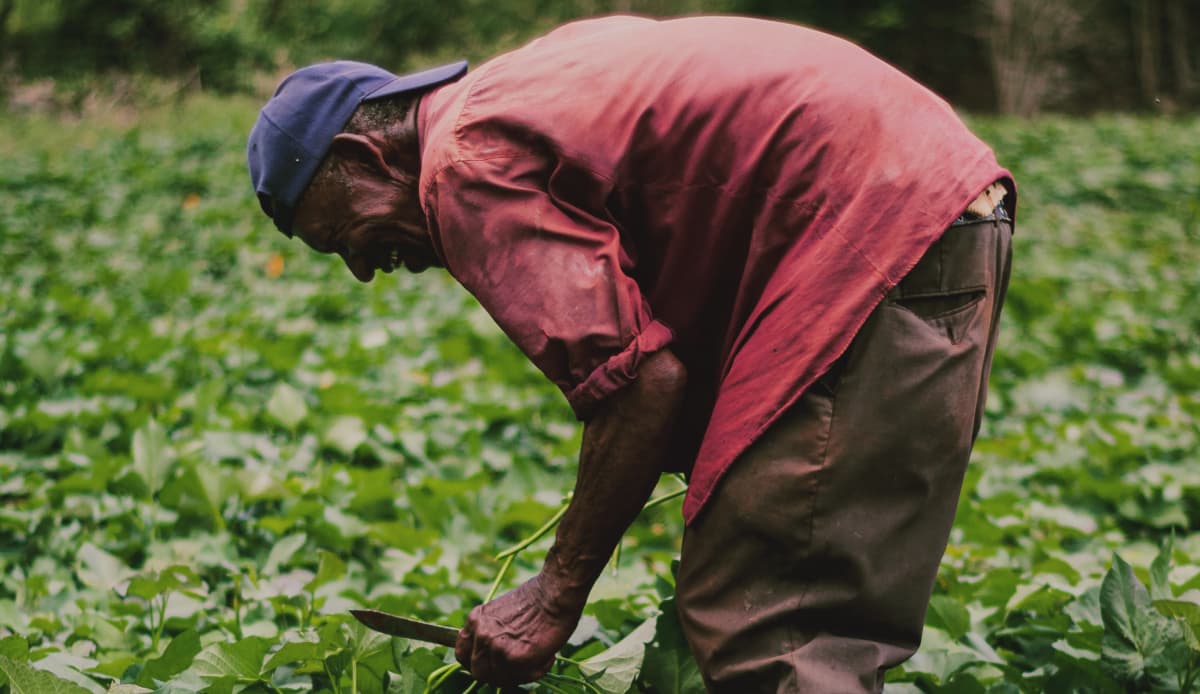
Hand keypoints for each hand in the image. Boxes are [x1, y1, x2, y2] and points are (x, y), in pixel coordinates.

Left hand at [455, 573, 582, 685]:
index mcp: (475, 620)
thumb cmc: (536, 599)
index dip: (477, 663)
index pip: (462, 654)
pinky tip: (546, 655)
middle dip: (497, 673)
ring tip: (537, 657)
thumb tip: (492, 656)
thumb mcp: (500, 612)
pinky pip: (521, 677)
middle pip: (478, 672)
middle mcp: (481, 635)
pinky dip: (536, 671)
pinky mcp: (514, 657)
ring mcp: (496, 647)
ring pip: (500, 679)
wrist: (555, 593)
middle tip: (518, 667)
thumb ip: (490, 633)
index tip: (491, 665)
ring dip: (519, 673)